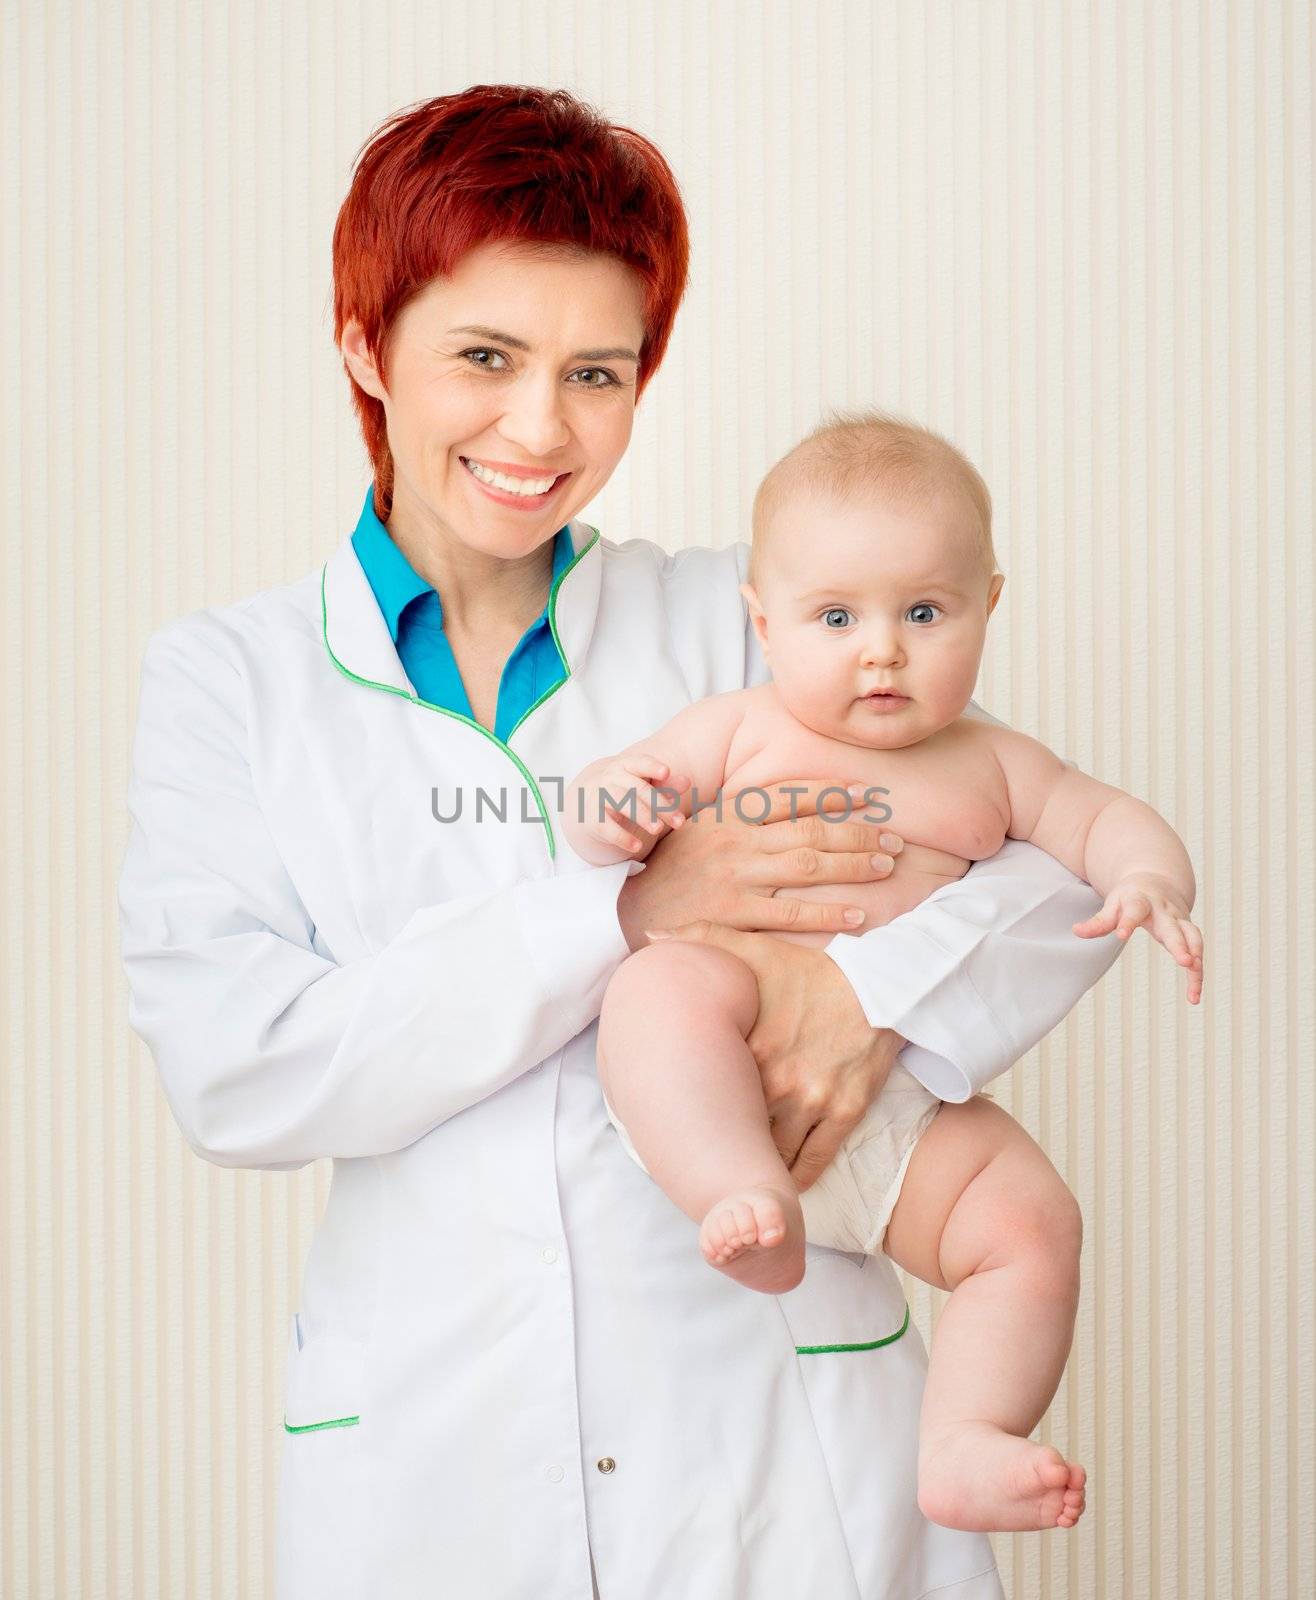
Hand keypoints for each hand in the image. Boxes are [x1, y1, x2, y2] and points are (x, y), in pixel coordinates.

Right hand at [577, 754, 690, 855]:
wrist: (591, 805)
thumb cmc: (628, 793)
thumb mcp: (646, 788)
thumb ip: (666, 786)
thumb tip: (687, 782)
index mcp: (627, 766)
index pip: (640, 763)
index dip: (652, 767)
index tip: (666, 772)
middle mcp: (612, 778)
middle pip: (638, 788)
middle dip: (660, 805)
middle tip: (679, 822)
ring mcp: (600, 796)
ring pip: (622, 803)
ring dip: (642, 816)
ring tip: (659, 830)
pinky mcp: (593, 818)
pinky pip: (607, 827)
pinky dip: (622, 837)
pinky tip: (638, 847)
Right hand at [616, 779, 903, 951]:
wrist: (630, 911)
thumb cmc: (674, 869)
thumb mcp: (701, 828)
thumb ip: (741, 816)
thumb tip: (788, 803)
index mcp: (728, 815)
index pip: (790, 797)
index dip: (834, 794)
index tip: (871, 795)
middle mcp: (735, 841)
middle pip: (810, 831)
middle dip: (859, 832)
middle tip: (896, 839)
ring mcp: (735, 878)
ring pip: (808, 866)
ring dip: (854, 864)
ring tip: (888, 864)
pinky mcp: (733, 915)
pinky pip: (791, 914)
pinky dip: (828, 913)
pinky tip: (858, 914)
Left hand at [649, 923, 903, 1190]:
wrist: (881, 983)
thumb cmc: (812, 969)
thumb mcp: (755, 947)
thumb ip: (701, 938)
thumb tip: (652, 935)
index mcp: (750, 1048)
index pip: (708, 1094)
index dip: (693, 1110)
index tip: (679, 1120)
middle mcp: (779, 1080)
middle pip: (738, 1130)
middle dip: (723, 1145)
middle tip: (705, 1160)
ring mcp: (813, 1100)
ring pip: (774, 1153)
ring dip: (757, 1165)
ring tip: (740, 1176)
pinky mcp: (845, 1112)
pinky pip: (814, 1160)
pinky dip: (794, 1177)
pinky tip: (780, 1182)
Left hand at [1073, 871, 1204, 1003]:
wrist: (1157, 884)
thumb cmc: (1130, 897)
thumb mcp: (1113, 905)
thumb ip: (1098, 921)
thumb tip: (1076, 931)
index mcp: (1141, 901)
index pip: (1134, 909)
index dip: (1127, 921)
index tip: (1121, 935)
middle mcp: (1165, 911)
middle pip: (1173, 927)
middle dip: (1179, 944)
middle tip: (1184, 961)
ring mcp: (1180, 922)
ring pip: (1193, 939)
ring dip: (1196, 959)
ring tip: (1193, 983)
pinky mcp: (1189, 934)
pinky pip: (1197, 954)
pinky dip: (1198, 974)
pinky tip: (1193, 996)